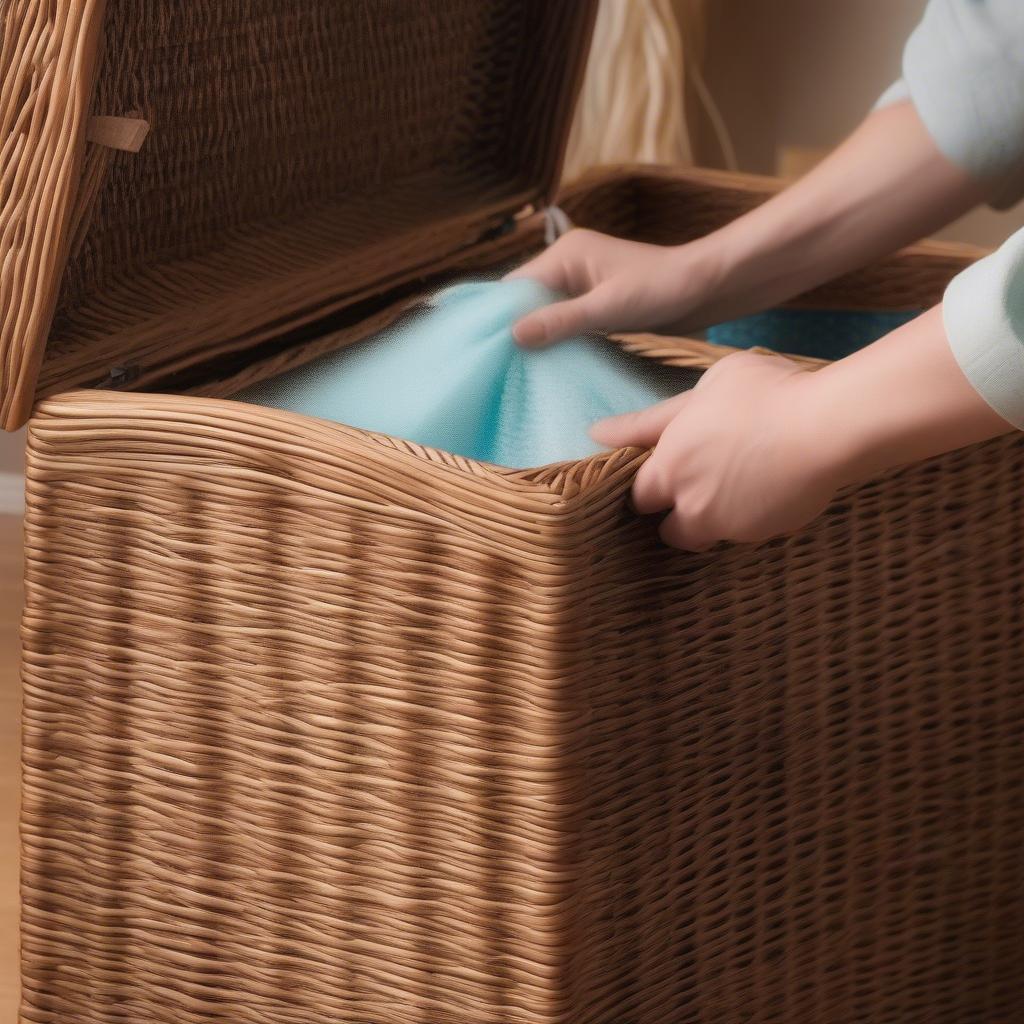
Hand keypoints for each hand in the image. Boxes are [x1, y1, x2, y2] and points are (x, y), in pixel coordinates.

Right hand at [506, 229, 726, 346]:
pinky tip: (543, 362)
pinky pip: (560, 319)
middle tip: (493, 365)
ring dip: (531, 336)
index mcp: (565, 254)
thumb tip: (513, 335)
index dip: (495, 315)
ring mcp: (579, 283)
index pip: (515, 286)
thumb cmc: (663, 290)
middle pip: (523, 299)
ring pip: (540, 311)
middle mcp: (566, 264)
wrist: (704, 287)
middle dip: (510, 328)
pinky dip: (551, 338)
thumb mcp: (610, 309)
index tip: (479, 348)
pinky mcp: (591, 301)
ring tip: (511, 368)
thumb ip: (562, 321)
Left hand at [591, 352, 846, 551]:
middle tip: (697, 486)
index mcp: (670, 468)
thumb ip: (652, 417)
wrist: (829, 426)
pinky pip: (750, 531)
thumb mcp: (705, 388)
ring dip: (713, 519)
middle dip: (676, 515)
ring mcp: (732, 525)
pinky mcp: (769, 533)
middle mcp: (694, 506)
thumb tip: (599, 431)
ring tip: (737, 485)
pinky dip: (753, 516)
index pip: (638, 498)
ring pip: (710, 535)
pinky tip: (770, 486)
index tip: (657, 476)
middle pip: (669, 532)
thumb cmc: (764, 394)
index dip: (647, 487)